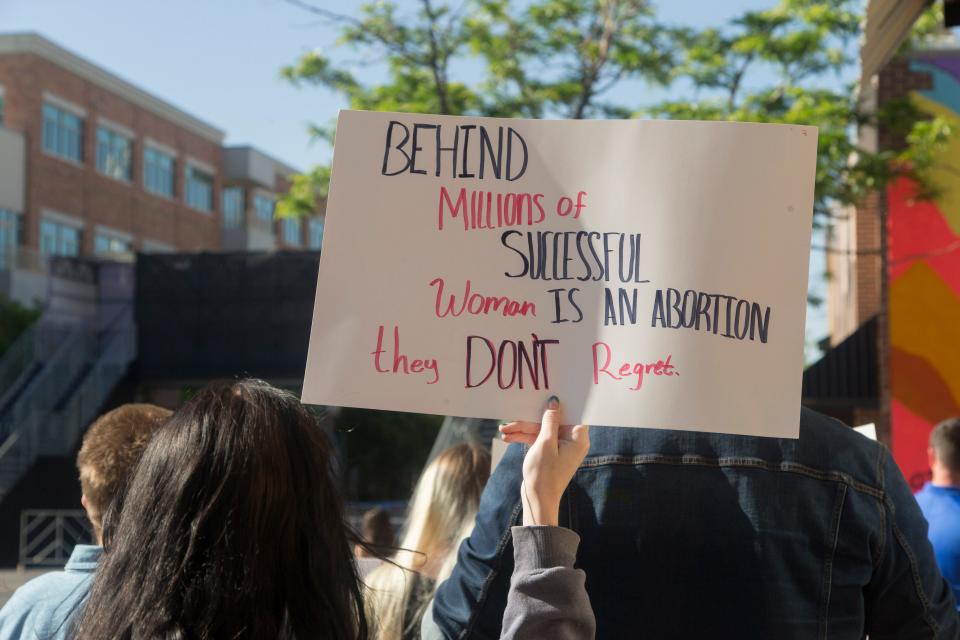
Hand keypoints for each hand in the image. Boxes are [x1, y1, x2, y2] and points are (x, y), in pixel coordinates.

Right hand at [500, 396, 589, 526]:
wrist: (537, 501)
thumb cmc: (544, 474)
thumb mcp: (545, 443)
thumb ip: (550, 420)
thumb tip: (555, 402)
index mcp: (577, 438)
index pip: (571, 412)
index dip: (559, 403)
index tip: (545, 394)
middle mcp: (571, 441)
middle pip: (551, 421)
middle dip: (529, 420)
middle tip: (511, 419)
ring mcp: (560, 447)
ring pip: (541, 430)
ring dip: (522, 429)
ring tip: (503, 431)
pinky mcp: (549, 453)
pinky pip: (538, 439)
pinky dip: (524, 437)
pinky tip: (508, 437)